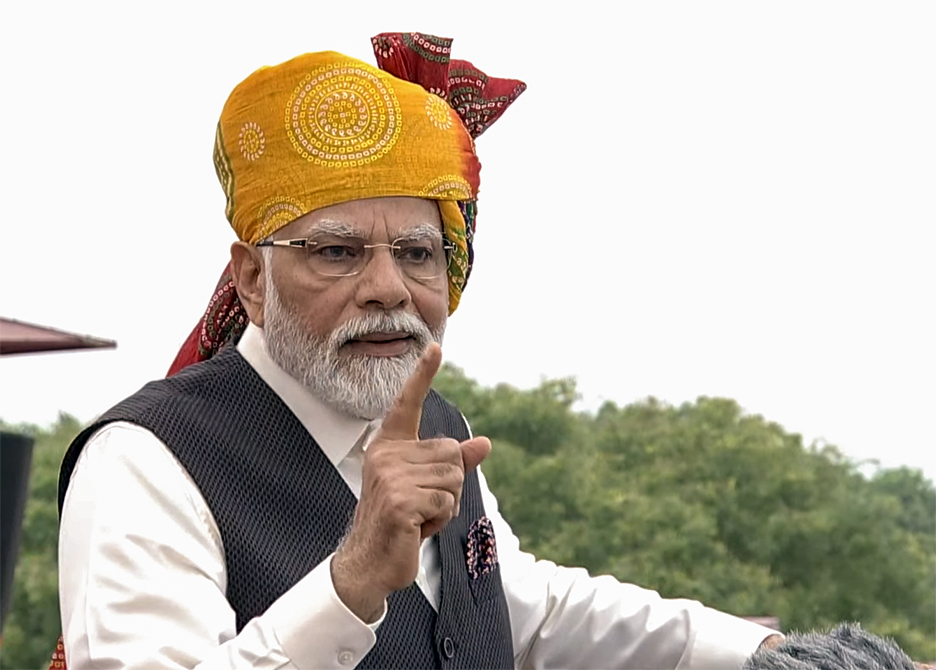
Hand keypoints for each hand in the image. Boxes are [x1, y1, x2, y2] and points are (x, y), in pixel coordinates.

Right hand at [331, 343, 491, 621]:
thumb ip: (455, 463)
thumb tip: (485, 444)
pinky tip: (417, 529)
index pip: (407, 404)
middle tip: (422, 506)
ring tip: (419, 517)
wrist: (372, 561)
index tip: (435, 347)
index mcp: (389, 446)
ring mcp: (390, 477)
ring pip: (453, 479)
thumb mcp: (430, 487)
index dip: (422, 375)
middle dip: (450, 486)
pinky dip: (440, 520)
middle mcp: (385, 455)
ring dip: (447, 506)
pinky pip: (446, 502)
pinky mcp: (398, 501)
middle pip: (452, 454)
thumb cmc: (403, 521)